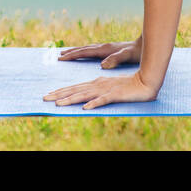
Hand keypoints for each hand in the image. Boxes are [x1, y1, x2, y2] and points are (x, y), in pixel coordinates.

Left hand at [43, 70, 158, 108]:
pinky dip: (94, 103)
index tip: (49, 95)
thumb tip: (84, 102)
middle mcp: (98, 85)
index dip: (61, 91)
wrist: (146, 82)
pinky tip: (85, 108)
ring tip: (58, 104)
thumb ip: (97, 94)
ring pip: (85, 95)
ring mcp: (106, 89)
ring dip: (71, 99)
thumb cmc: (128, 87)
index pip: (75, 88)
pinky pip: (103, 100)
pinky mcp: (115, 94)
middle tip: (44, 98)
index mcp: (96, 83)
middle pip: (76, 90)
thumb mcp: (110, 90)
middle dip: (59, 94)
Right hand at [56, 36, 141, 68]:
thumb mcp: (127, 57)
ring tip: (66, 53)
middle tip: (59, 56)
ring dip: (76, 51)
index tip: (61, 57)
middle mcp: (103, 47)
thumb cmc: (136, 53)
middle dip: (71, 52)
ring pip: (87, 49)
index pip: (84, 52)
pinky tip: (84, 55)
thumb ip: (115, 59)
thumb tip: (102, 65)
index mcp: (104, 50)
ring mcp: (105, 48)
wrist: (144, 46)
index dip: (73, 55)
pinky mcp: (109, 50)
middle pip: (83, 49)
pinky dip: (84, 52)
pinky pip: (92, 51)